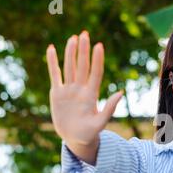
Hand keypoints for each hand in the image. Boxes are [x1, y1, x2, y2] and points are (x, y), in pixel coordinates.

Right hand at [46, 31, 122, 145]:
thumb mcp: (100, 123)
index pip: (96, 73)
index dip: (97, 60)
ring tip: (73, 38)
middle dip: (83, 50)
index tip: (99, 46)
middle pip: (82, 66)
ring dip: (71, 53)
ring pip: (70, 67)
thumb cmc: (90, 133)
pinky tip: (51, 48)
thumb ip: (109, 108)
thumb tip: (121, 92)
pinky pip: (55, 74)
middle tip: (85, 34)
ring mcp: (69, 90)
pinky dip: (53, 62)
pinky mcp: (57, 93)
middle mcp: (81, 89)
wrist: (76, 139)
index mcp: (92, 95)